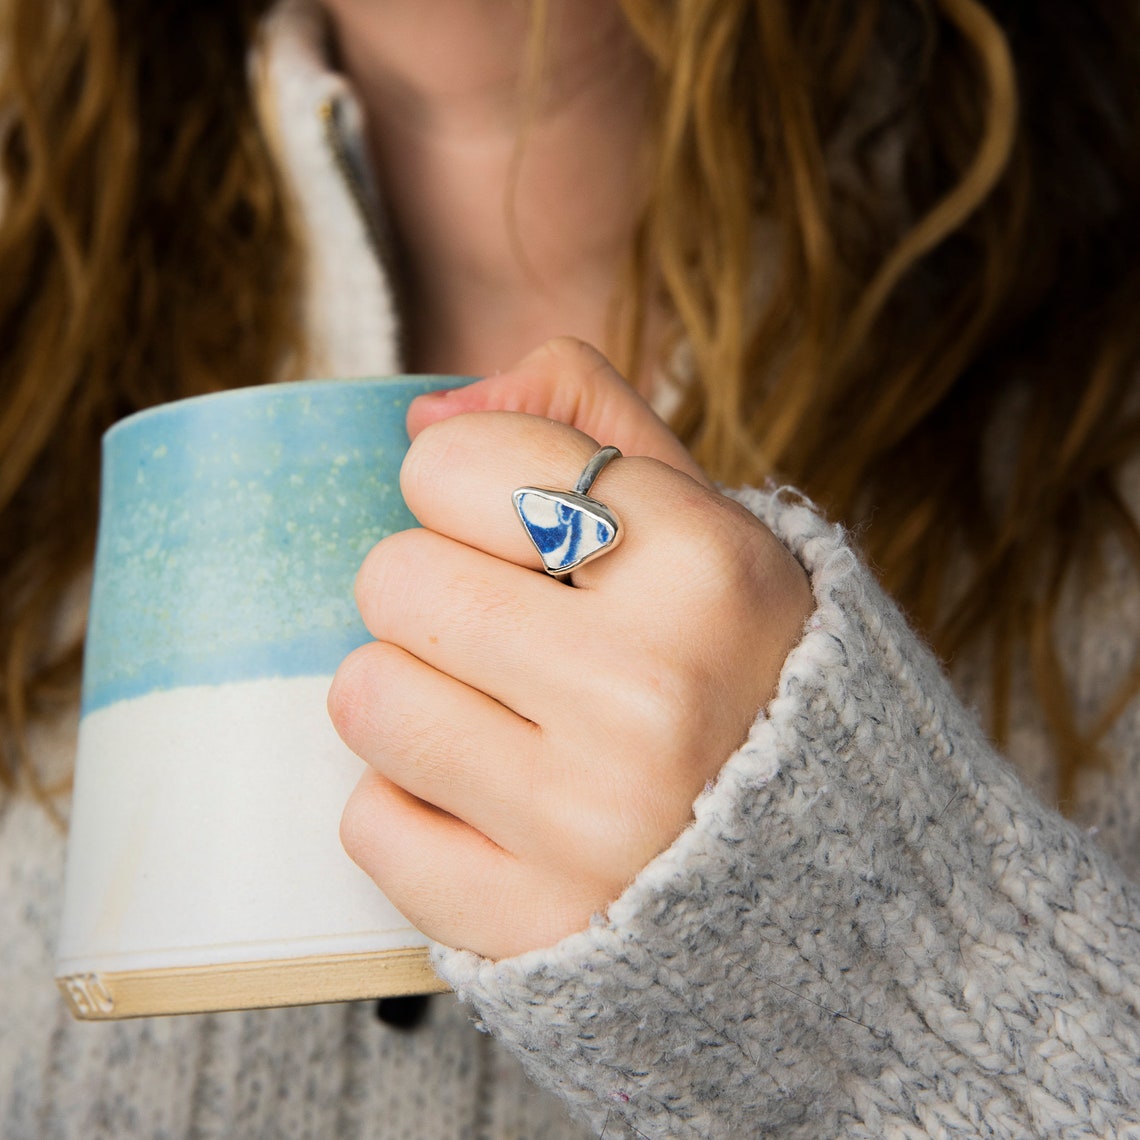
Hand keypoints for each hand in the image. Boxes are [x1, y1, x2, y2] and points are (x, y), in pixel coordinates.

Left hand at [328, 339, 812, 959]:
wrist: (825, 854)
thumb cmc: (741, 660)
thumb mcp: (708, 512)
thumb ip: (582, 417)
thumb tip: (423, 415)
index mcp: (702, 565)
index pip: (447, 463)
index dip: (466, 486)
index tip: (517, 527)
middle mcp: (650, 693)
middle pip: (392, 578)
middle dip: (438, 592)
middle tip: (514, 632)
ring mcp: (589, 823)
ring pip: (366, 697)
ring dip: (416, 696)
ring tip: (505, 715)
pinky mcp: (532, 924)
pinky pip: (370, 824)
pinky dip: (415, 808)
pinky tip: (499, 803)